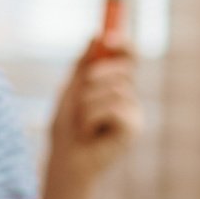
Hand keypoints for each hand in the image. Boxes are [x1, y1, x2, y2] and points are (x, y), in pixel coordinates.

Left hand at [44, 35, 141, 195]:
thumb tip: (96, 36)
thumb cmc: (67, 130)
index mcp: (116, 87)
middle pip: (124, 68)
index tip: (109, 37)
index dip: (124, 44)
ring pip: (113, 89)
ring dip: (87, 105)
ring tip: (82, 125)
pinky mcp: (133, 129)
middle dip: (96, 76)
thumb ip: (83, 65)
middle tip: (79, 95)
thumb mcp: (71, 90)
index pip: (129, 58)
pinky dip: (92, 118)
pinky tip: (90, 134)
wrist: (65, 162)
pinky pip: (113, 108)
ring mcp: (134, 114)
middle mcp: (130, 98)